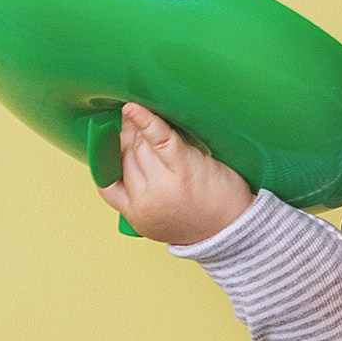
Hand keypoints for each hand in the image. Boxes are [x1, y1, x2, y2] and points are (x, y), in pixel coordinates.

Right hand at [97, 102, 252, 244]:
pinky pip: (158, 137)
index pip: (107, 181)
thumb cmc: (204, 221)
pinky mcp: (183, 167)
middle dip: (125, 137)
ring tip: (137, 116)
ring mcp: (163, 184)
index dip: (106, 159)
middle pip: (125, 157)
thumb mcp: (160, 222)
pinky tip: (135, 109)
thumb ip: (142, 199)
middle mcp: (145, 200)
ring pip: (139, 146)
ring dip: (136, 127)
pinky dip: (145, 120)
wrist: (234, 231)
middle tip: (129, 122)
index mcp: (136, 215)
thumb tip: (129, 164)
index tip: (109, 143)